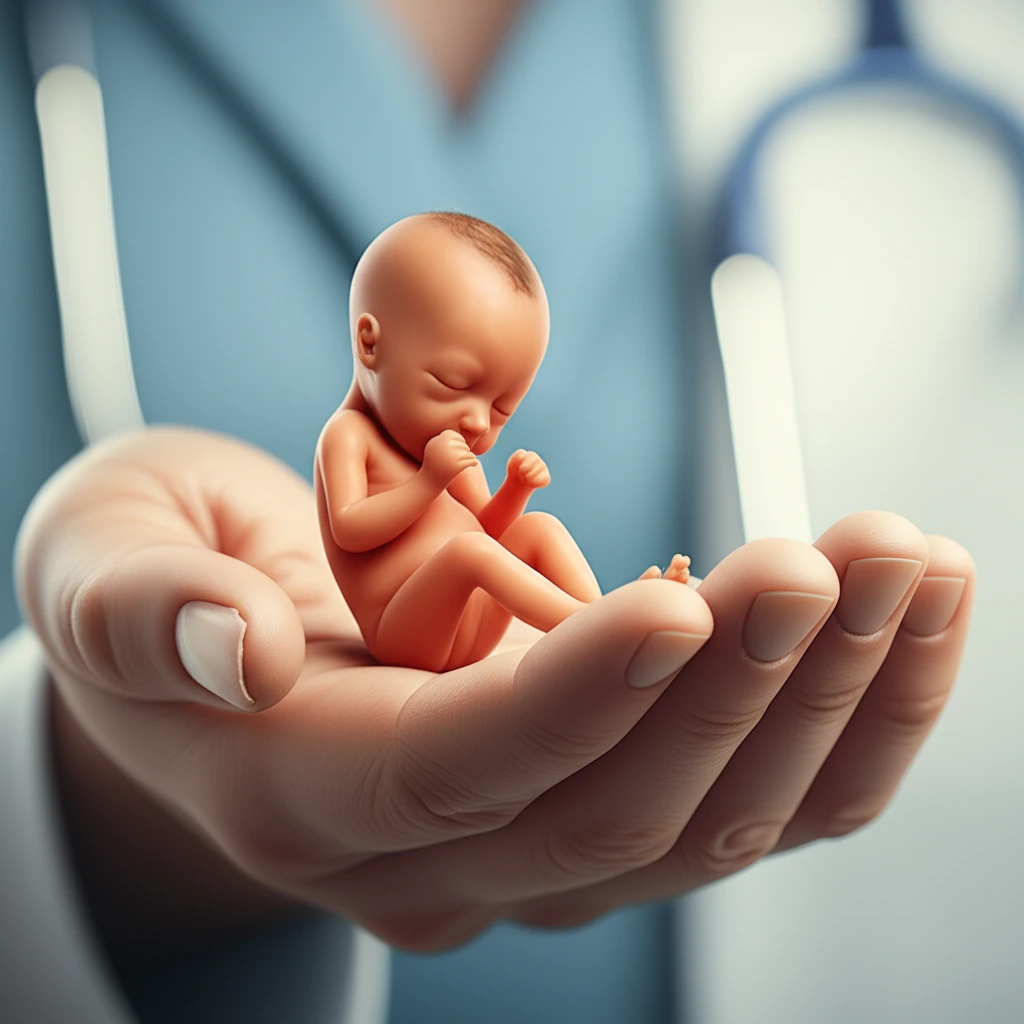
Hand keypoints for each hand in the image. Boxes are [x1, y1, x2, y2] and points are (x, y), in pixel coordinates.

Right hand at [14, 427, 972, 953]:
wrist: (213, 654)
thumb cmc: (154, 589)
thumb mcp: (101, 569)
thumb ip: (139, 612)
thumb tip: (231, 646)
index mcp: (304, 791)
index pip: (460, 768)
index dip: (573, 697)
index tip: (685, 599)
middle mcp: (434, 857)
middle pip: (618, 808)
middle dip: (748, 684)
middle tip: (850, 551)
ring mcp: (533, 848)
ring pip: (712, 820)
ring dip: (832, 696)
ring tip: (911, 562)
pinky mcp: (603, 805)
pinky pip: (753, 800)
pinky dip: (846, 718)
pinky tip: (908, 617)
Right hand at [423, 428, 477, 486]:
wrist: (428, 484)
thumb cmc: (431, 465)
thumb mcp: (433, 448)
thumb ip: (443, 438)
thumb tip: (459, 429)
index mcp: (437, 440)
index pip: (453, 434)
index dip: (457, 440)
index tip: (458, 448)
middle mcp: (444, 446)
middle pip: (462, 443)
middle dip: (464, 450)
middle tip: (461, 458)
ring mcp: (451, 456)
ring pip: (468, 451)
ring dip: (469, 456)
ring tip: (465, 462)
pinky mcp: (457, 466)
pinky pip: (471, 460)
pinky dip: (473, 462)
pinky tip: (473, 464)